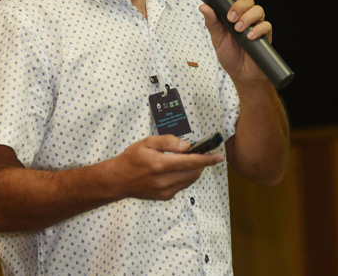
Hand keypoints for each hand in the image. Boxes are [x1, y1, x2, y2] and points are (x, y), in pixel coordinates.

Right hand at [109, 135, 223, 200]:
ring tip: (185, 160)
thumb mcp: (147, 142)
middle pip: (194, 172)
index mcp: (160, 165)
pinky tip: (175, 169)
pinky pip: (182, 185)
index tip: (219, 156)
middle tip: (199, 152)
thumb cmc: (131, 158)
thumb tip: (187, 146)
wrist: (118, 180)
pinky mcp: (165, 196)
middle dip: (200, 163)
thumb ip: (168, 142)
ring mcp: (165, 191)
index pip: (190, 162)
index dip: (207, 159)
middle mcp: (164, 181)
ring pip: (190, 180)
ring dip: (194, 170)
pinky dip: (185, 176)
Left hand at [199, 0, 272, 83]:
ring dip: (247, 17)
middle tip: (231, 19)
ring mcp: (256, 25)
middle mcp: (246, 17)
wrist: (242, 75)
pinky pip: (266, 25)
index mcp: (232, 15)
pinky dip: (258, 29)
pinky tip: (250, 37)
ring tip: (239, 30)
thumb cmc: (230, 56)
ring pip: (258, 9)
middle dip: (238, 6)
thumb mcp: (217, 39)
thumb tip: (204, 7)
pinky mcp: (265, 35)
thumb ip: (212, 23)